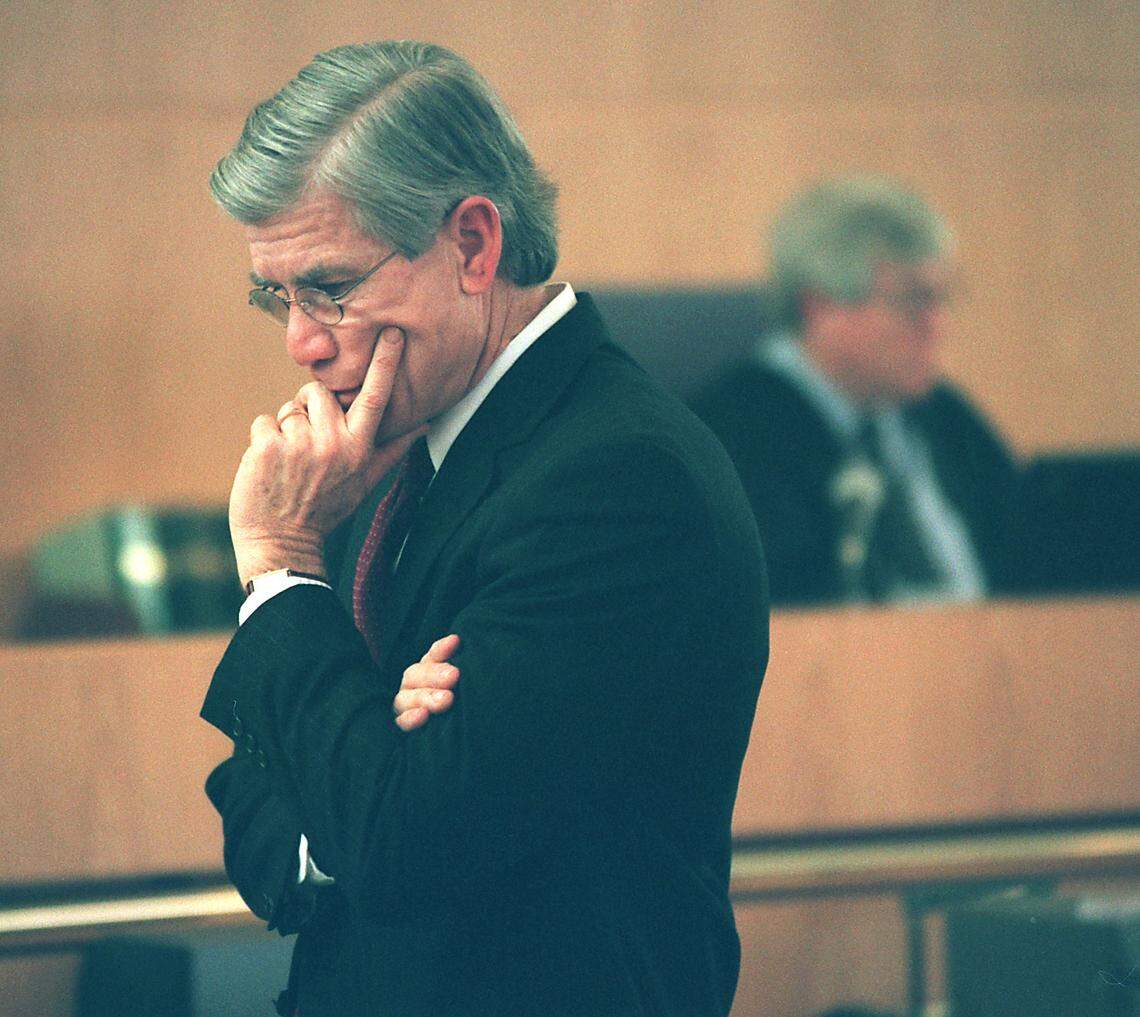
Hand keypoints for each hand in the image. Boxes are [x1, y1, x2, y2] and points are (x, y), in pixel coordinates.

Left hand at [229, 327, 426, 584]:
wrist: (282, 542)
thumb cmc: (326, 510)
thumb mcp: (365, 482)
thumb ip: (393, 449)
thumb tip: (424, 424)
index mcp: (359, 448)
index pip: (376, 397)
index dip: (384, 363)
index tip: (392, 333)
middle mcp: (333, 442)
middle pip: (319, 392)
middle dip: (310, 409)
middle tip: (308, 444)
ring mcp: (299, 443)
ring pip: (289, 408)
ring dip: (286, 428)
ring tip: (290, 461)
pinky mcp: (267, 446)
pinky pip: (264, 421)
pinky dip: (263, 439)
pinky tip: (270, 465)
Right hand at [393, 634, 460, 731]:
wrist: (457, 746)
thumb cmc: (464, 706)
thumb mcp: (464, 685)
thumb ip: (464, 667)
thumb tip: (461, 643)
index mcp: (429, 670)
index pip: (432, 655)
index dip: (441, 649)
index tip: (455, 642)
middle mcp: (414, 685)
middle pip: (416, 674)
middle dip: (435, 675)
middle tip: (454, 675)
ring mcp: (406, 705)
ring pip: (406, 697)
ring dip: (426, 696)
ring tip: (447, 699)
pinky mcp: (403, 726)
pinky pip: (401, 722)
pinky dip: (411, 718)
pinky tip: (423, 716)